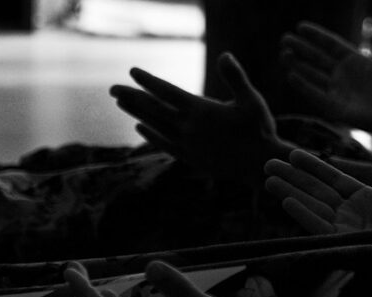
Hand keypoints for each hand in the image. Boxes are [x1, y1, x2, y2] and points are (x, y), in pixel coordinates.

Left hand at [110, 53, 282, 183]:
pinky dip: (151, 134)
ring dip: (136, 112)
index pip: (167, 92)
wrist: (259, 165)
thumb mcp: (251, 100)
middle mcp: (188, 128)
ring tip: (120, 103)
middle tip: (112, 88)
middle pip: (153, 109)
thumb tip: (224, 55)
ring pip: (154, 125)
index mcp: (201, 111)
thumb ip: (235, 77)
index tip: (133, 71)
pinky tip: (140, 127)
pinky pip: (164, 144)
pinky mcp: (189, 157)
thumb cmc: (259, 129)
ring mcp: (186, 144)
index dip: (148, 81)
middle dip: (131, 97)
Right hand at [263, 141, 371, 240]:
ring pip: (311, 206)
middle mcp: (350, 214)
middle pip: (315, 190)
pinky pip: (318, 226)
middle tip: (268, 163)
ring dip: (289, 192)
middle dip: (292, 177)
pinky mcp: (343, 242)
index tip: (294, 154)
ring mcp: (344, 228)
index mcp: (365, 200)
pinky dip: (302, 213)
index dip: (313, 166)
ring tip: (268, 180)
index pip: (333, 179)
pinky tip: (287, 201)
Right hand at [280, 18, 371, 131]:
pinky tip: (291, 75)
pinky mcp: (333, 107)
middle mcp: (342, 75)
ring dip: (297, 65)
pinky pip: (314, 94)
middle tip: (284, 39)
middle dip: (300, 49)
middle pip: (316, 59)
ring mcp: (336, 91)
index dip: (316, 36)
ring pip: (311, 75)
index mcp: (354, 60)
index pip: (330, 45)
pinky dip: (302, 86)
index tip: (300, 26)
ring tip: (283, 54)